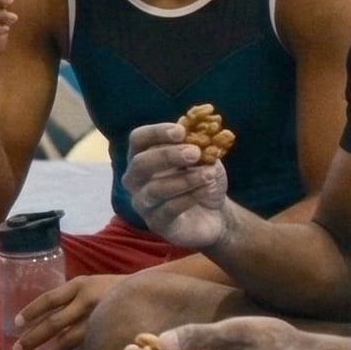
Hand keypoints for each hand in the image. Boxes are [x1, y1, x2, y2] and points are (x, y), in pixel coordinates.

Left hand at [8, 273, 122, 349]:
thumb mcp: (88, 284)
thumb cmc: (110, 290)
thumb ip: (68, 297)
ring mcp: (98, 321)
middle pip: (54, 323)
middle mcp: (87, 303)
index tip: (15, 323)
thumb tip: (39, 319)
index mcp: (80, 286)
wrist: (148, 293)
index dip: (31, 311)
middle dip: (34, 338)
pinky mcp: (107, 335)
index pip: (49, 299)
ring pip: (67, 341)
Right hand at [122, 122, 230, 249]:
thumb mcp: (205, 157)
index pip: (138, 139)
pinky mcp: (157, 224)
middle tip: (195, 152)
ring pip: (155, 189)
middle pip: (140, 164)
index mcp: (143, 157)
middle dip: (168, 156)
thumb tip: (202, 126)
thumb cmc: (201, 180)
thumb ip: (199, 142)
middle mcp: (135, 180)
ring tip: (209, 174)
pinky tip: (208, 188)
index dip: (156, 133)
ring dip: (185, 179)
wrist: (214, 214)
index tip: (181, 131)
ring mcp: (143, 203)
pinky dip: (191, 196)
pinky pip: (169, 209)